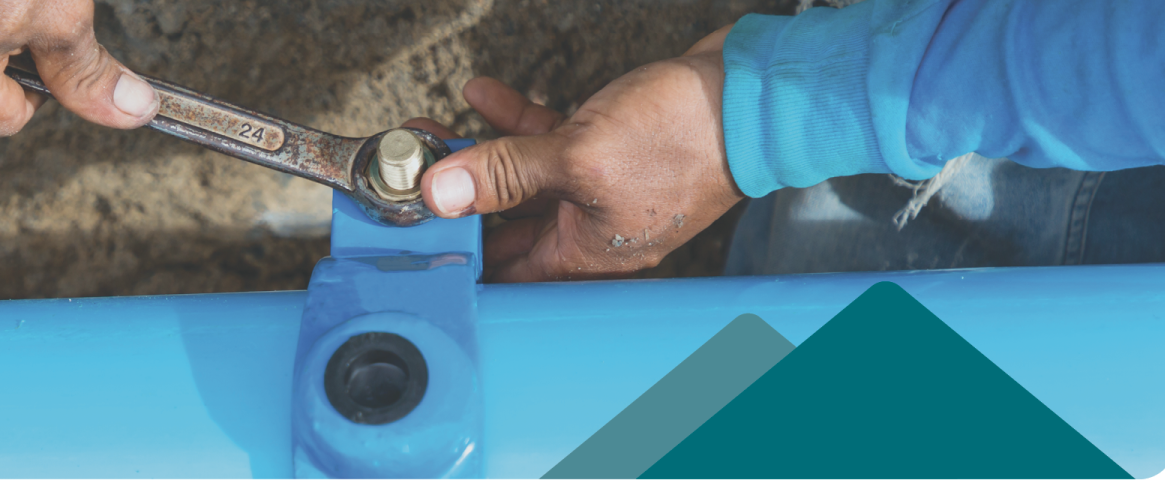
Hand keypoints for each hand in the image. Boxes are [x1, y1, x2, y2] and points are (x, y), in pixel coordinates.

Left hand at [404, 26, 742, 281]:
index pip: (503, 268)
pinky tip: (481, 94)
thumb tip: (439, 192)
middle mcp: (590, 228)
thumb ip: (504, 174)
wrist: (756, 93)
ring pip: (520, 176)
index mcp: (587, 253)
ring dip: (475, 151)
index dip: (455, 250)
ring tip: (430, 128)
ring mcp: (598, 187)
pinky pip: (547, 140)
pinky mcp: (607, 147)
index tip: (411, 225)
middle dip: (453, 193)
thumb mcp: (579, 156)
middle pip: (503, 220)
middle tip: (408, 169)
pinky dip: (513, 120)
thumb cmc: (688, 137)